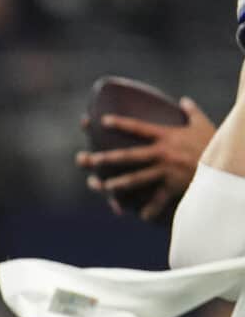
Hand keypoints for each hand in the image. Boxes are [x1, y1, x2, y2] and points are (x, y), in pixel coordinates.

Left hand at [76, 98, 216, 221]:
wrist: (229, 164)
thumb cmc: (214, 144)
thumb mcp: (204, 125)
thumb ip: (191, 113)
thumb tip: (184, 100)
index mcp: (167, 137)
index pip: (139, 128)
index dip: (120, 123)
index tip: (102, 121)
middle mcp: (163, 154)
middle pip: (128, 156)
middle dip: (106, 158)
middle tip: (88, 159)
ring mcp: (166, 172)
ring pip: (136, 179)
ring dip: (117, 184)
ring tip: (103, 186)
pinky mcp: (174, 187)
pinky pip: (158, 201)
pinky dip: (149, 210)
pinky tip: (140, 216)